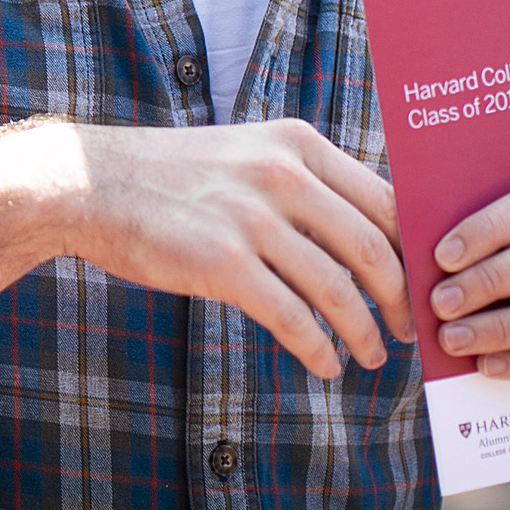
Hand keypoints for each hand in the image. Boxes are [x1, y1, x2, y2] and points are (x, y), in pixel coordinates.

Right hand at [62, 119, 412, 379]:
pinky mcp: (223, 263)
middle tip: (406, 330)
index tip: (421, 284)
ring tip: (370, 357)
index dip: (413, 250)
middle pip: (374, 248)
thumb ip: (301, 181)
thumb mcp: (246, 154)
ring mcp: (252, 219)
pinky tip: (324, 364)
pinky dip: (318, 349)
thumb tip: (364, 233)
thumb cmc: (168, 176)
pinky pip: (293, 317)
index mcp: (296, 144)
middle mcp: (282, 176)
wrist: (88, 184)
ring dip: (363, 332)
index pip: (385, 200)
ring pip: (339, 289)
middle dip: (399, 299)